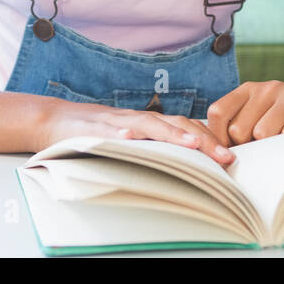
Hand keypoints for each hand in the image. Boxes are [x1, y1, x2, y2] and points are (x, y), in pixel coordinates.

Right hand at [38, 102, 236, 165]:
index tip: (230, 156)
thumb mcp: (128, 140)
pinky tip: (129, 140)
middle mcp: (136, 120)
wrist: (53, 121)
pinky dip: (120, 135)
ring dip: (172, 134)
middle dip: (202, 140)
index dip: (208, 139)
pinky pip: (108, 132)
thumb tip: (187, 163)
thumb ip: (154, 146)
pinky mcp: (92, 129)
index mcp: (147, 124)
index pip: (184, 127)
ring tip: (192, 145)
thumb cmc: (94, 134)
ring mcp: (115, 122)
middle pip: (175, 124)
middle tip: (225, 157)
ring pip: (148, 125)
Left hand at [207, 81, 283, 146]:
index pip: (218, 112)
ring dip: (269, 148)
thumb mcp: (256, 119)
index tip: (228, 153)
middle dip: (246, 147)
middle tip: (261, 148)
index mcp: (249, 89)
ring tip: (279, 143)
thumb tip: (212, 153)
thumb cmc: (282, 125)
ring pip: (263, 134)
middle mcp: (268, 88)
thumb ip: (232, 129)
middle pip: (238, 129)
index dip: (218, 138)